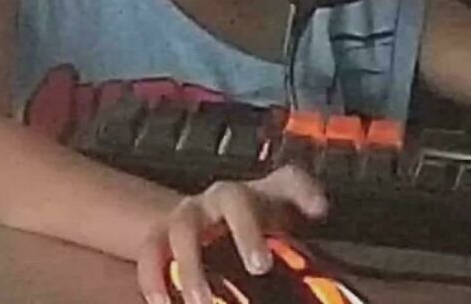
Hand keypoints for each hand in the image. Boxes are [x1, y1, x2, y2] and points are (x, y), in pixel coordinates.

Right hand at [136, 165, 326, 303]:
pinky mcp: (157, 239)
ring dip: (194, 268)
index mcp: (257, 192)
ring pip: (184, 230)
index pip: (286, 180)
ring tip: (202, 302)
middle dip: (246, 232)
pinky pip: (149, 255)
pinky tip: (162, 303)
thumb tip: (320, 208)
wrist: (201, 223)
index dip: (303, 191)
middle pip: (232, 203)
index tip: (318, 213)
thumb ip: (303, 204)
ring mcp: (186, 216)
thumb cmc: (254, 219)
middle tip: (260, 267)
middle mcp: (219, 198)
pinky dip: (153, 280)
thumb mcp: (282, 211)